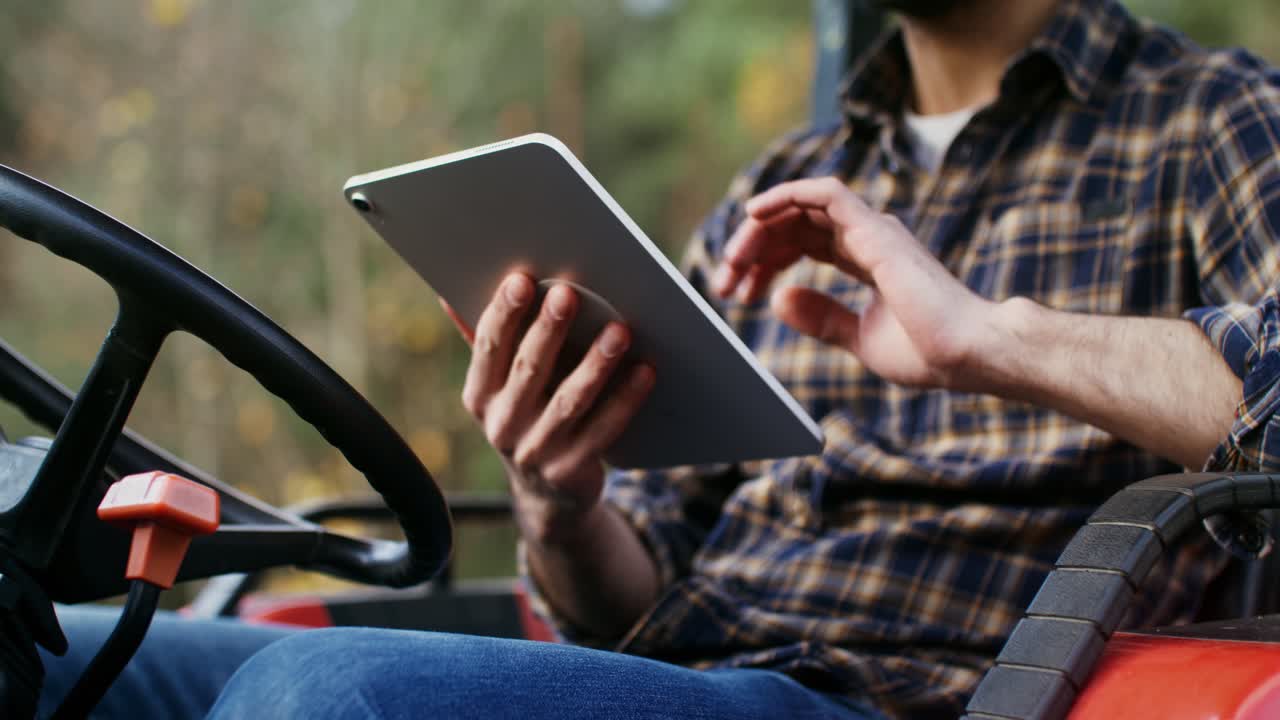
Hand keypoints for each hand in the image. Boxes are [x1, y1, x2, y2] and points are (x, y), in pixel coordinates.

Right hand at [444, 273, 654, 542]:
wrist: (549, 495)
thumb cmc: (528, 417)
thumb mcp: (502, 386)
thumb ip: (486, 342)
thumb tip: (449, 294)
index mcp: (480, 396)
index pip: (488, 348)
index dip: (503, 313)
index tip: (521, 279)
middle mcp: (502, 425)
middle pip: (528, 370)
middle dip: (548, 330)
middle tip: (568, 293)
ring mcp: (536, 451)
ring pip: (569, 401)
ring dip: (595, 363)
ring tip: (619, 330)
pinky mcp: (570, 470)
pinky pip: (603, 430)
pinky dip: (626, 399)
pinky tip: (645, 371)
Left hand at [713, 177, 995, 389]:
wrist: (969, 355)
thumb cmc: (929, 352)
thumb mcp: (858, 337)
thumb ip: (821, 317)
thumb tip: (779, 299)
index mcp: (867, 257)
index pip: (802, 243)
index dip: (765, 262)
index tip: (737, 293)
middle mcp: (869, 236)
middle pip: (794, 225)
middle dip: (753, 250)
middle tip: (723, 283)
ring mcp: (873, 230)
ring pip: (801, 208)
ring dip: (759, 230)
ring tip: (732, 261)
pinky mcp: (876, 230)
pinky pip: (825, 194)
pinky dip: (787, 195)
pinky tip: (755, 213)